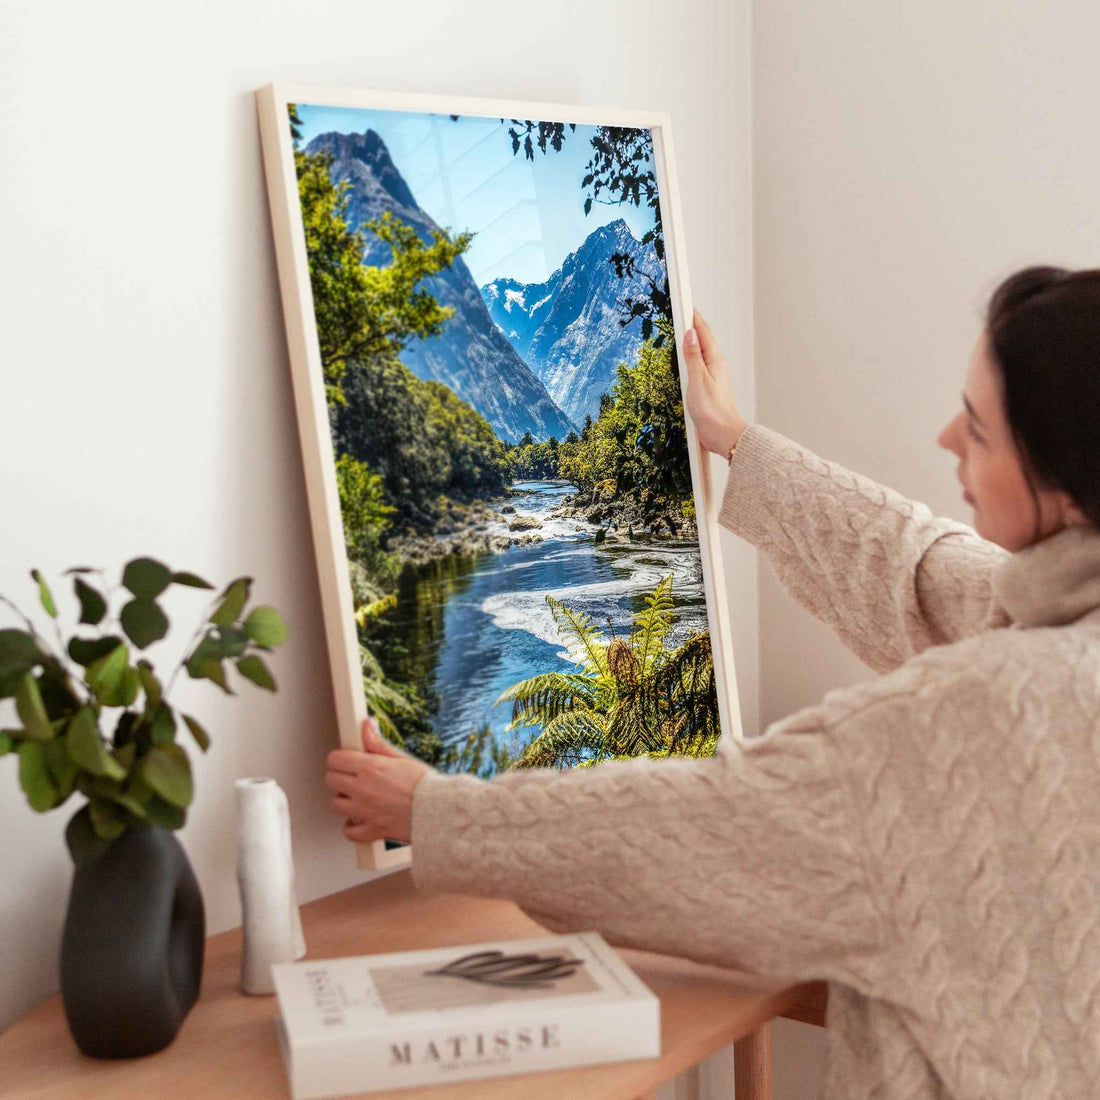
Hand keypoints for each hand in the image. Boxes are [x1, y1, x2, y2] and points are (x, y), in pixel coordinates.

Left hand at [325, 717, 434, 844]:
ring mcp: (365, 811)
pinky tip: (359, 819)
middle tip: (352, 777)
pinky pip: (349, 832)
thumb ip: (378, 743)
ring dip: (344, 800)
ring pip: (336, 805)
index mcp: (371, 768)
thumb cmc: (426, 784)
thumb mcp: (402, 758)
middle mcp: (363, 789)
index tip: (346, 760)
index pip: (335, 759)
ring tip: (357, 797)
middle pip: (331, 780)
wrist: (440, 811)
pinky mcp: (372, 830)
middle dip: (340, 776)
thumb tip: (367, 726)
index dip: (340, 758)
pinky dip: (351, 827)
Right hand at [682, 309, 747, 457]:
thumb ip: (693, 356)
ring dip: (690, 340)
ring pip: (700, 352)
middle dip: (691, 325)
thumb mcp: (698, 380)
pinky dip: (689, 357)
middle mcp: (715, 365)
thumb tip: (689, 334)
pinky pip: (697, 365)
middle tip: (680, 311)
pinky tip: (683, 359)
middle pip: (702, 339)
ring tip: (680, 329)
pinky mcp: (707, 386)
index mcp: (715, 360)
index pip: (703, 332)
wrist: (722, 434)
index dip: (693, 317)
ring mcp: (711, 376)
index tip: (685, 304)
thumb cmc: (713, 411)